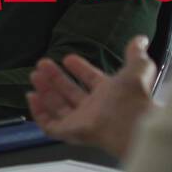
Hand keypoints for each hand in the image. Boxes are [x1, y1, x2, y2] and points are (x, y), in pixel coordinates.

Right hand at [26, 36, 156, 158]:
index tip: (68, 58)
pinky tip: (31, 97)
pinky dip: (39, 113)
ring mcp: (81, 121)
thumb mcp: (137, 69)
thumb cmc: (133, 97)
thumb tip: (140, 39)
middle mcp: (94, 108)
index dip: (80, 69)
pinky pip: (50, 125)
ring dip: (45, 91)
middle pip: (70, 92)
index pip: (91, 80)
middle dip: (56, 78)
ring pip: (58, 106)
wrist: (129, 124)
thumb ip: (136, 54)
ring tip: (34, 75)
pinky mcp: (70, 132)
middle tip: (42, 64)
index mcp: (109, 94)